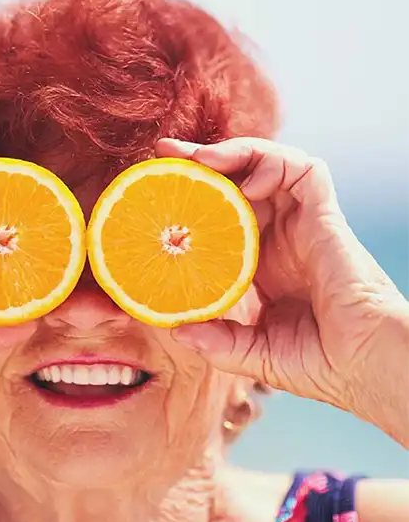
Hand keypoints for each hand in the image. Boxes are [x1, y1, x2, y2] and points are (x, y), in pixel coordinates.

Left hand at [156, 137, 408, 424]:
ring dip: (235, 153)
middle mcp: (279, 237)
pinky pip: (305, 173)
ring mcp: (302, 225)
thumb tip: (175, 330)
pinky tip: (248, 182)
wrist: (363, 369)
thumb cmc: (318, 365)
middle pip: (239, 181)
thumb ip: (217, 343)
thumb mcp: (253, 354)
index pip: (220, 214)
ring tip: (200, 158)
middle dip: (203, 161)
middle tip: (167, 152)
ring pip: (270, 167)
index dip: (192, 197)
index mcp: (259, 262)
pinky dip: (276, 164)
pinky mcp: (325, 218)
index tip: (158, 189)